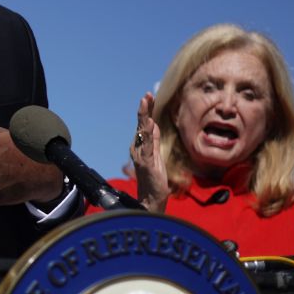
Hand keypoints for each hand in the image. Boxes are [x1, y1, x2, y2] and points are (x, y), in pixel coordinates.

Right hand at [130, 92, 167, 212]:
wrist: (150, 198)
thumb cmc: (154, 179)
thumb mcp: (156, 155)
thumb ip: (154, 140)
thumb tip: (154, 124)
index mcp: (141, 146)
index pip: (143, 125)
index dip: (146, 111)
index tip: (148, 97)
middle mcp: (137, 148)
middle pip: (141, 125)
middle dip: (144, 109)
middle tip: (146, 95)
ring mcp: (140, 154)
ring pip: (142, 131)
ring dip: (144, 116)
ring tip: (145, 102)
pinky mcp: (146, 162)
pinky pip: (148, 144)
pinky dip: (148, 133)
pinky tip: (150, 123)